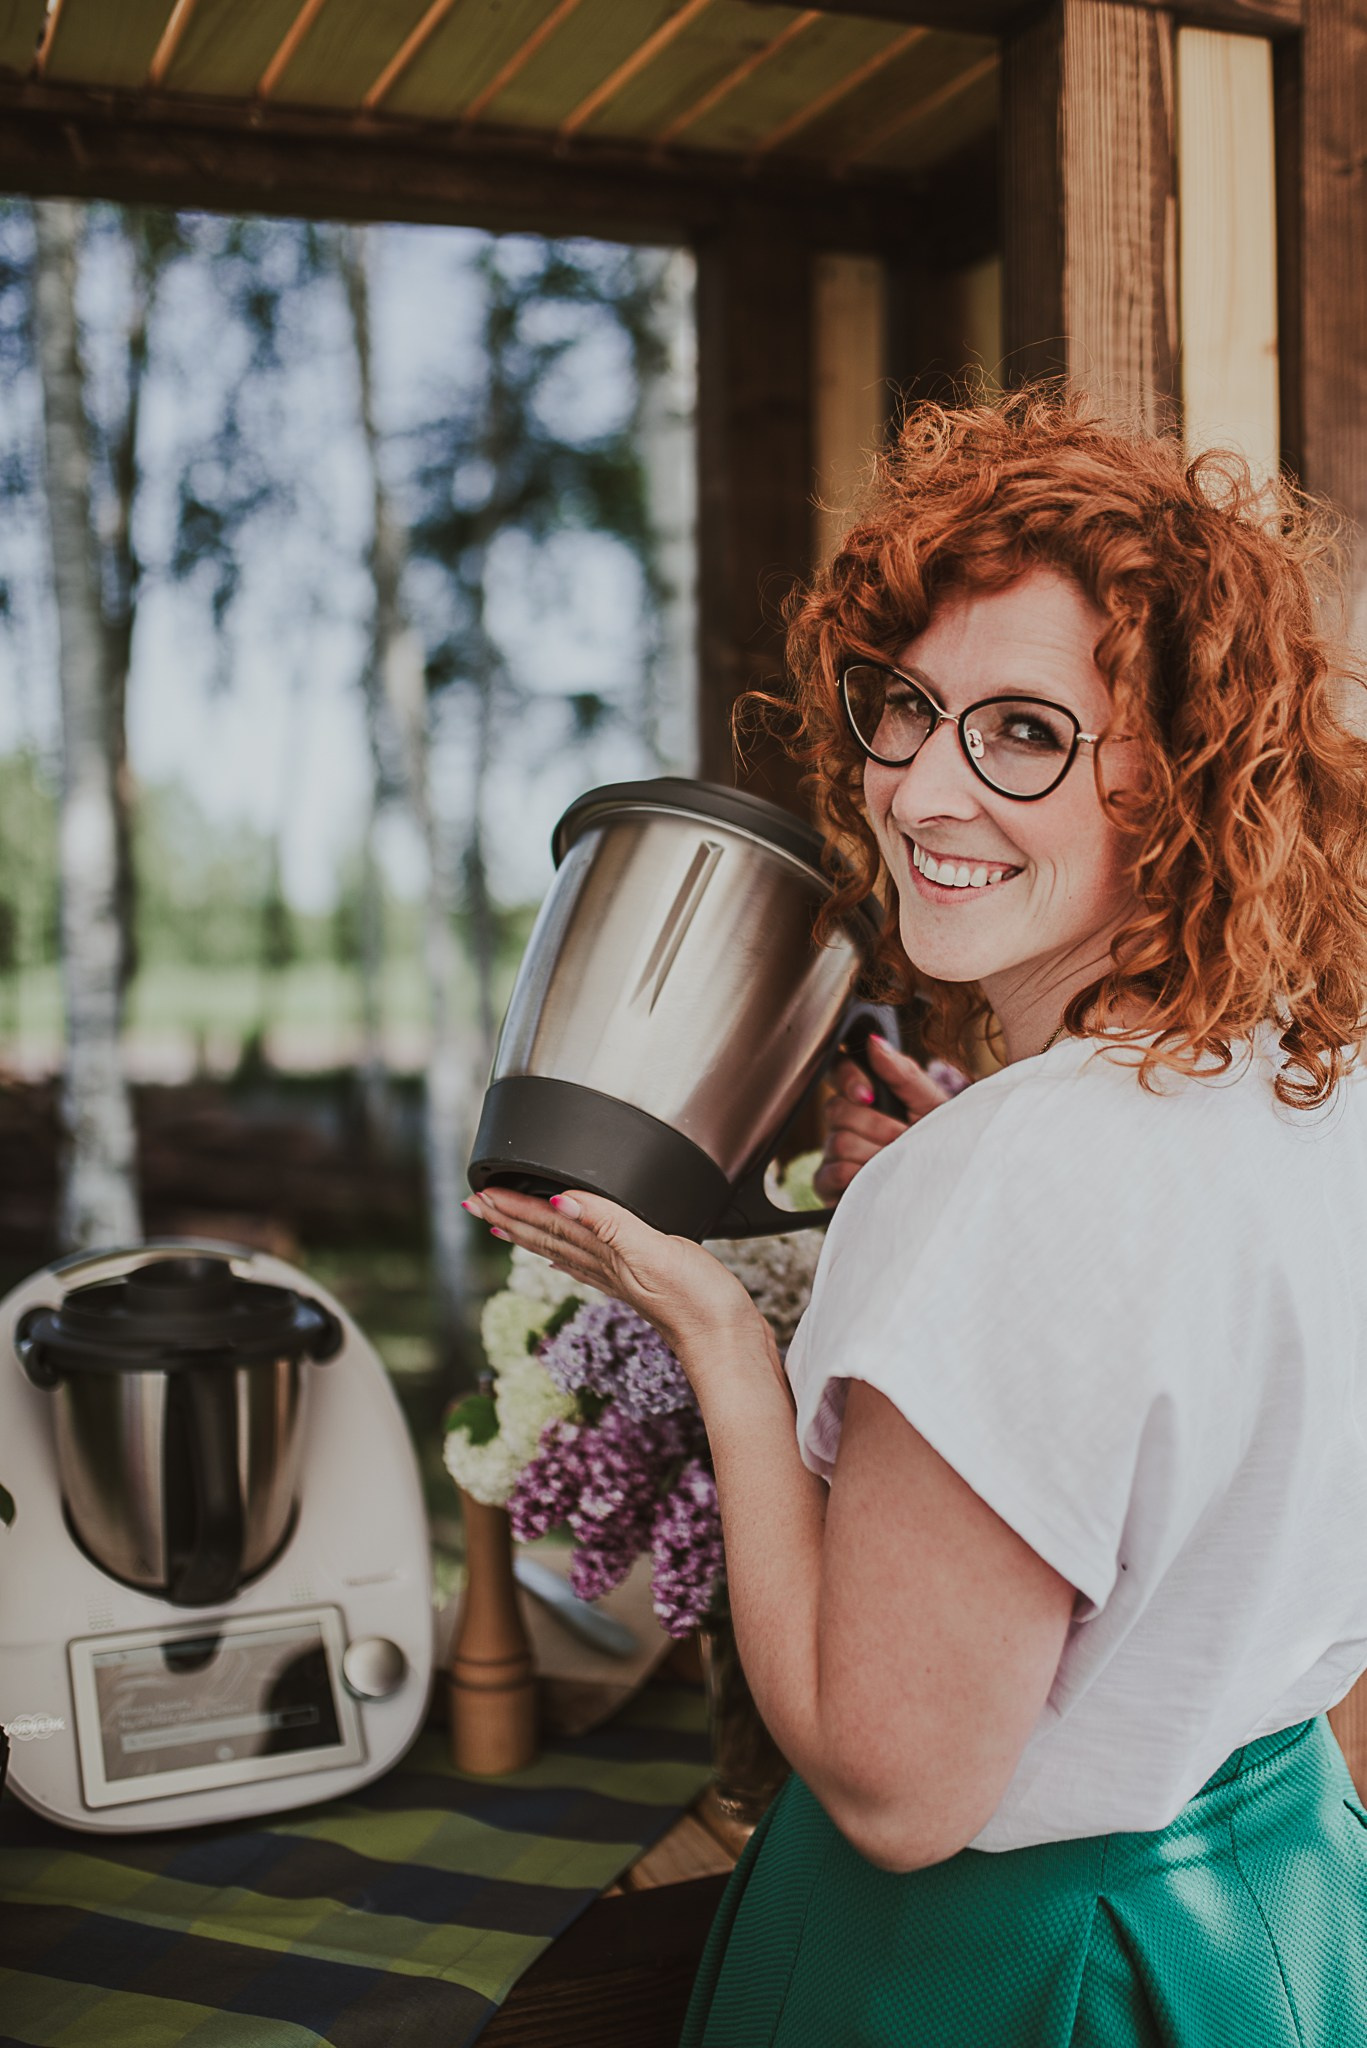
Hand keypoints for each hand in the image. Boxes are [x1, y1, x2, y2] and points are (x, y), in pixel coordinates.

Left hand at [462, 1185, 767, 1373]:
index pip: (549, 1223)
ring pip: (562, 1248)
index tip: (480, 1195)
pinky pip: (589, 1264)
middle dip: (508, 1218)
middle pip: (546, 1236)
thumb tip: (560, 1202)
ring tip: (501, 1225)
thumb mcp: (656, 1253)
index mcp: (606, 1253)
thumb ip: (610, 1224)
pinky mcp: (640, 1283)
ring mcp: (621, 1277)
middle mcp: (607, 1266)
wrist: (728, 1344)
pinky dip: (567, 1256)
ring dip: (529, 1233)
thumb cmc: (700, 1303)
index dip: (513, 1206)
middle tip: (473, 1204)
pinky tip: (560, 1257)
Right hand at [814, 1035, 954, 1203]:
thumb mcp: (930, 1103)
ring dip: (873, 1155)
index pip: (837, 1069)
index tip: (870, 1095)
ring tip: (896, 1163)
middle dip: (875, 1125)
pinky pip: (831, 1173)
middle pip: (835, 1109)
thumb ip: (902, 1073)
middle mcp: (844, 1121)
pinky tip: (876, 1180)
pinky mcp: (829, 1184)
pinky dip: (857, 1177)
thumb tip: (873, 1042)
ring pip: (837, 1142)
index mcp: (865, 1094)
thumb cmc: (940, 1139)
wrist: (947, 1183)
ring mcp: (834, 1152)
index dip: (848, 1079)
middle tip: (901, 1137)